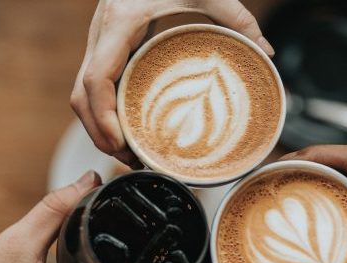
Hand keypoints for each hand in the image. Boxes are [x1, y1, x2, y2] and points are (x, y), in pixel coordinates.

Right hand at [70, 0, 273, 166]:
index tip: (121, 143)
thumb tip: (265, 51)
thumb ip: (237, 17)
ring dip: (98, 126)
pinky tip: (126, 127)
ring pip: (81, 94)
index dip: (103, 117)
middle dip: (99, 133)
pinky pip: (93, 86)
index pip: (95, 79)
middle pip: (81, 96)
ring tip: (128, 153)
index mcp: (120, 24)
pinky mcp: (105, 47)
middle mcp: (101, 35)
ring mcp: (99, 42)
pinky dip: (103, 111)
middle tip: (130, 159)